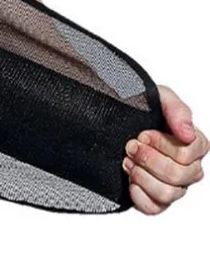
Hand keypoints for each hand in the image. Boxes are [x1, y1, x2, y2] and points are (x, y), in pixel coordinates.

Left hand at [123, 84, 206, 213]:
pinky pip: (154, 208)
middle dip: (148, 158)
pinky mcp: (154, 198)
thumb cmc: (140, 107)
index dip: (162, 144)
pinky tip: (129, 181)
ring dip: (142, 175)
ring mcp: (172, 185)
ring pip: (168, 193)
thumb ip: (177, 110)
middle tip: (130, 145)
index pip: (188, 153)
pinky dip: (139, 196)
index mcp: (192, 144)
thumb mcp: (158, 97)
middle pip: (178, 174)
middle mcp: (187, 168)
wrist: (112, 120)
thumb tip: (188, 133)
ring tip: (127, 160)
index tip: (143, 133)